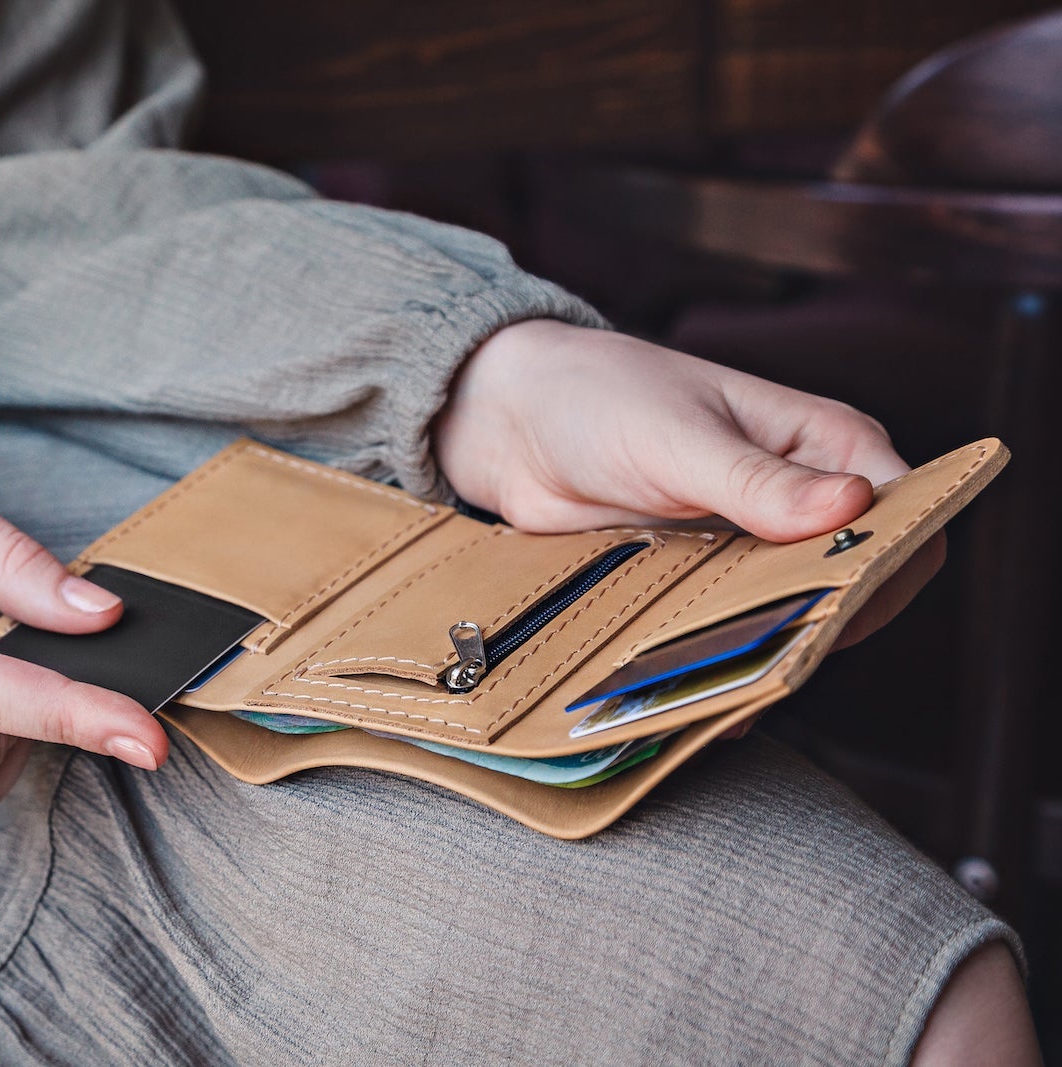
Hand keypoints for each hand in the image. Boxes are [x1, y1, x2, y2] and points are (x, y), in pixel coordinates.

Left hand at [433, 320, 943, 646]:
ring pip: (790, 617)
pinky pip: (727, 633)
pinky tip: (693, 698)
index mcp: (823, 445)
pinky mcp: (698, 584)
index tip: (846, 608)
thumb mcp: (676, 437)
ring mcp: (749, 548)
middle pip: (853, 581)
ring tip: (729, 690)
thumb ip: (755, 480)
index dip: (892, 565)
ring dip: (768, 653)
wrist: (509, 423)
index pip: (906, 515)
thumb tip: (850, 506)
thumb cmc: (599, 398)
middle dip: (826, 624)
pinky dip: (717, 663)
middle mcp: (800, 501)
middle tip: (779, 663)